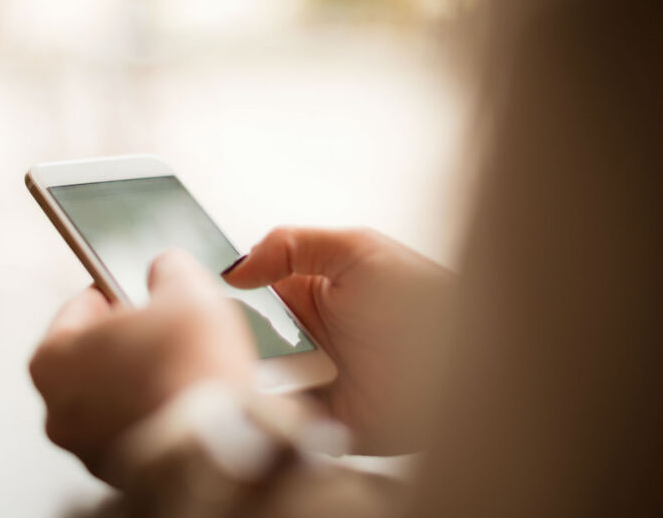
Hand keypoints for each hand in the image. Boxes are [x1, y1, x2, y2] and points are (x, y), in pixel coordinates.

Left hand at [30, 249, 254, 485]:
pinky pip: (135, 428)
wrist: (216, 439)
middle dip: (129, 341)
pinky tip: (183, 399)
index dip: (115, 291)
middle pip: (93, 356)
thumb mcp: (185, 289)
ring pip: (112, 397)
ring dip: (141, 380)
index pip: (79, 307)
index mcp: (52, 358)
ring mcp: (87, 445)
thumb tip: (168, 268)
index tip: (135, 290)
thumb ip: (169, 268)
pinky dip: (154, 413)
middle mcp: (58, 408)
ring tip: (182, 367)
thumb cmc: (188, 367)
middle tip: (166, 330)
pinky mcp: (120, 472)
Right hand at [223, 227, 452, 454]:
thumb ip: (292, 245)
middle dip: (227, 337)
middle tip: (221, 334)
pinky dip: (266, 410)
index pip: (244, 293)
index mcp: (306, 292)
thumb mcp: (358, 250)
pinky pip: (277, 417)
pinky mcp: (318, 419)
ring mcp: (308, 378)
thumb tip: (235, 267)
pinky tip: (264, 395)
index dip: (222, 295)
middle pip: (240, 338)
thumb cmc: (423, 300)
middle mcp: (302, 336)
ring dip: (244, 372)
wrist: (465, 361)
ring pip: (252, 377)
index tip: (198, 292)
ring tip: (243, 364)